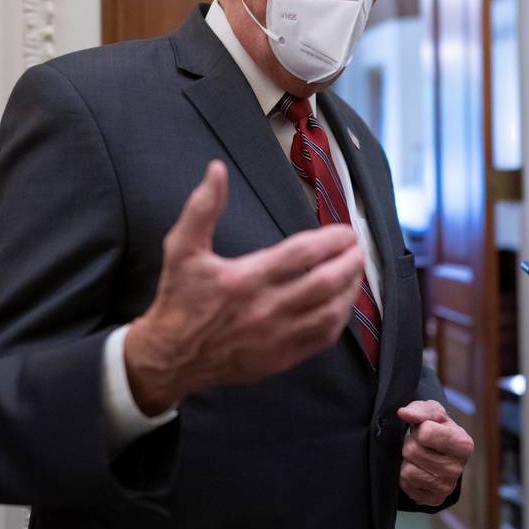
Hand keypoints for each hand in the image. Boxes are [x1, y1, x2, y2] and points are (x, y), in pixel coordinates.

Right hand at [124, 160, 364, 413]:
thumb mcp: (182, 248)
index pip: (302, 254)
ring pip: (330, 314)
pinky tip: (343, 304)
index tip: (346, 231)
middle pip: (324, 284)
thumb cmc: (179, 298)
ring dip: (350, 291)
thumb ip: (202, 208)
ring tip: (356, 272)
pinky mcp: (281, 358)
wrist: (170, 357)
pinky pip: (322, 339)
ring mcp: (276, 338)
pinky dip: (340, 319)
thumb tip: (217, 170)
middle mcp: (265, 309)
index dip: (331, 240)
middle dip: (350, 263)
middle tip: (358, 248)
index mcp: (245, 279)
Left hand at [396, 400, 473, 506]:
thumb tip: (404, 413)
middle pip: (413, 452)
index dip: (419, 429)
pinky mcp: (433, 499)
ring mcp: (446, 487)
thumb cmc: (437, 429)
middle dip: (410, 445)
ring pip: (407, 471)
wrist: (440, 454)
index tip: (425, 430)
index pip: (426, 433)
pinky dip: (407, 477)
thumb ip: (420, 409)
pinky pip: (406, 486)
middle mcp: (458, 469)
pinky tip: (418, 471)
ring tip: (418, 458)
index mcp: (463, 444)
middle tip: (420, 445)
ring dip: (407, 461)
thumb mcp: (433, 413)